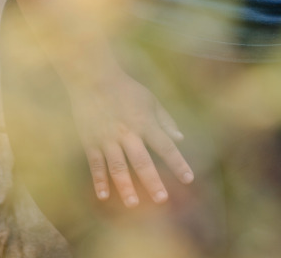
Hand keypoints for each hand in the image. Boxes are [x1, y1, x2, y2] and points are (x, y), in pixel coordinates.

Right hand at [68, 66, 193, 207]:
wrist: (93, 78)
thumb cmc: (125, 88)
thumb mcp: (150, 99)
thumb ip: (165, 120)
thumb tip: (180, 138)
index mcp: (145, 123)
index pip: (165, 146)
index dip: (178, 163)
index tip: (189, 179)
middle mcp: (128, 133)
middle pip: (142, 161)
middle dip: (152, 181)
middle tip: (162, 199)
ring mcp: (108, 138)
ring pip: (118, 166)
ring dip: (125, 186)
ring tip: (133, 203)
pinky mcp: (91, 141)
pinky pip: (95, 164)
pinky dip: (99, 180)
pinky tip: (104, 196)